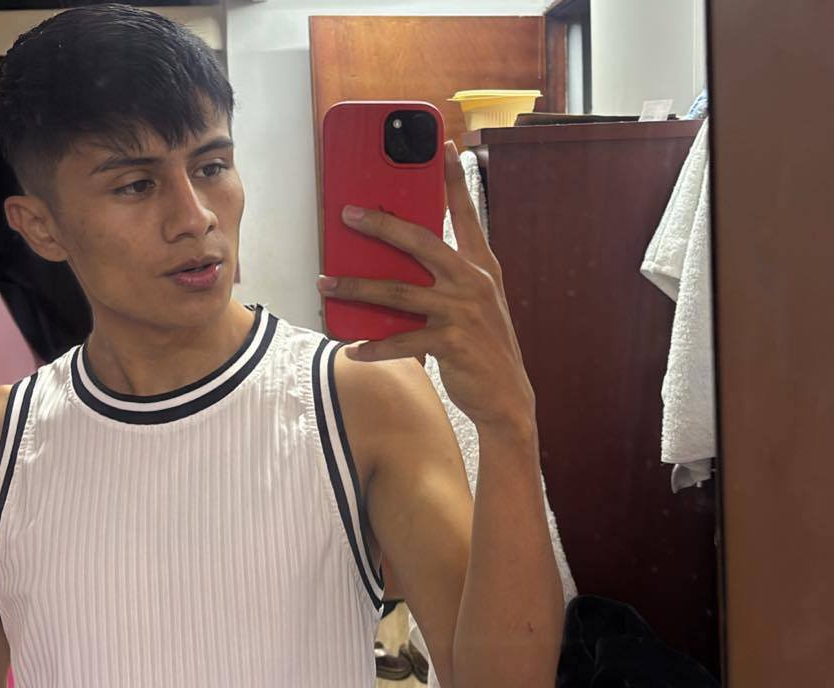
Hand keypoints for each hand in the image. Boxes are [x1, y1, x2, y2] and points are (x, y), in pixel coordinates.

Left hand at [316, 141, 535, 437]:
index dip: (454, 180)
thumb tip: (395, 269)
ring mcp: (462, 312)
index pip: (468, 215)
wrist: (506, 395)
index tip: (445, 145)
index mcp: (482, 268)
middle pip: (420, 242)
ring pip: (398, 292)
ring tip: (327, 284)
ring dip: (357, 288)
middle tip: (348, 213)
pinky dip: (374, 347)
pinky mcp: (451, 342)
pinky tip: (352, 349)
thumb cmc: (484, 347)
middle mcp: (473, 283)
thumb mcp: (475, 306)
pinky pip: (402, 341)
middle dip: (380, 225)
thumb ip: (447, 281)